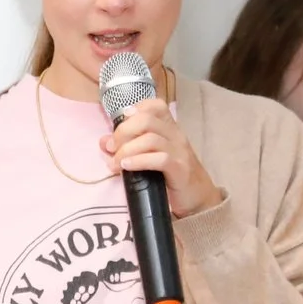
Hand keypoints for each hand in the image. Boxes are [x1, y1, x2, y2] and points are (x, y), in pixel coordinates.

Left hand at [103, 97, 225, 216]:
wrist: (197, 197)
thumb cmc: (169, 175)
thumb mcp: (147, 157)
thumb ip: (126, 147)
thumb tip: (105, 141)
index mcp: (168, 128)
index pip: (155, 105)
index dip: (135, 110)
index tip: (118, 126)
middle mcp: (175, 135)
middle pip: (146, 120)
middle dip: (122, 132)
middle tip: (113, 149)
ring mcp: (179, 151)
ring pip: (150, 139)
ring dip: (126, 150)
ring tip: (116, 164)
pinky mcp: (180, 169)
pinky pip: (159, 159)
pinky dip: (138, 161)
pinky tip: (126, 167)